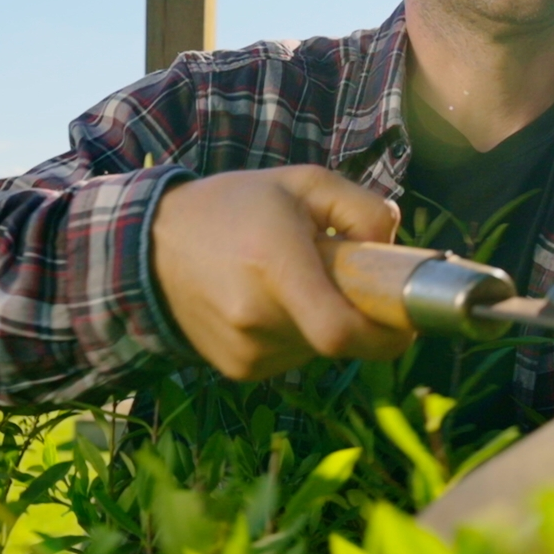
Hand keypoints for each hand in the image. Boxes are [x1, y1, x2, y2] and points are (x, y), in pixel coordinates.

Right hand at [150, 166, 412, 380]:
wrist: (149, 248)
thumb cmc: (234, 207)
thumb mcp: (301, 183)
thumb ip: (360, 207)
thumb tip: (393, 244)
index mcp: (274, 265)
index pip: (341, 331)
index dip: (386, 335)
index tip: (404, 321)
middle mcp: (256, 317)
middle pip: (339, 339)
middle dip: (355, 313)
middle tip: (338, 276)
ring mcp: (244, 351)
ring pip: (317, 348)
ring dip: (322, 321)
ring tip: (290, 281)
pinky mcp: (237, 370)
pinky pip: (292, 356)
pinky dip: (296, 333)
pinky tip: (267, 301)